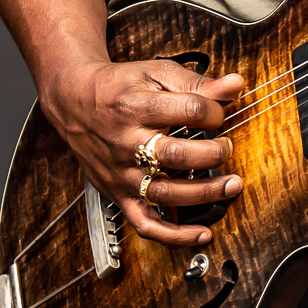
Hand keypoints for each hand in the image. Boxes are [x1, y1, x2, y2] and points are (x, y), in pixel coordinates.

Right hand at [41, 58, 246, 246]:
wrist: (73, 101)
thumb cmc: (119, 87)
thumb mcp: (156, 73)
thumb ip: (197, 82)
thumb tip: (235, 84)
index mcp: (137, 107)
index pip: (189, 111)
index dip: (214, 112)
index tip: (219, 113)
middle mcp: (126, 143)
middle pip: (176, 155)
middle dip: (213, 153)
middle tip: (228, 147)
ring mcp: (121, 173)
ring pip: (165, 193)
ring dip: (204, 194)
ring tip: (232, 185)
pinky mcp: (117, 194)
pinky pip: (144, 223)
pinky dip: (174, 235)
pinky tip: (201, 234)